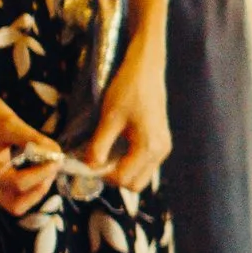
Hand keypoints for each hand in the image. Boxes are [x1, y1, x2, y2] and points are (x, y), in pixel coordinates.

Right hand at [0, 80, 63, 217]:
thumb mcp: (11, 123)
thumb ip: (35, 141)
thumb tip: (57, 154)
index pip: (19, 184)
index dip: (42, 174)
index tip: (57, 159)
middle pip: (17, 205)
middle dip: (39, 188)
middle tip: (52, 166)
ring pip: (17, 202)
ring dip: (36, 188)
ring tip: (47, 164)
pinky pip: (14, 192)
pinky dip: (30, 184)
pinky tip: (38, 164)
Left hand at [83, 37, 169, 190]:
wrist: (146, 68)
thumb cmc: (128, 89)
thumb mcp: (109, 118)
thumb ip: (99, 146)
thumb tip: (89, 167)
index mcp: (149, 147)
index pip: (124, 179)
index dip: (103, 174)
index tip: (88, 161)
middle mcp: (160, 152)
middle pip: (135, 184)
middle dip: (114, 177)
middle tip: (98, 159)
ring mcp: (163, 147)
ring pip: (141, 175)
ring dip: (123, 170)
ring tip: (106, 152)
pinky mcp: (161, 141)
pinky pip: (145, 164)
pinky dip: (130, 162)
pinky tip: (118, 145)